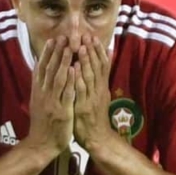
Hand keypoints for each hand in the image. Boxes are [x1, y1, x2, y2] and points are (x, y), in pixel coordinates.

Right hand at [25, 36, 74, 157]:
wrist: (41, 145)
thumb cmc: (43, 124)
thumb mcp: (39, 103)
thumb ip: (42, 89)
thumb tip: (43, 74)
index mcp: (38, 92)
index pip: (42, 69)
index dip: (47, 54)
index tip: (52, 40)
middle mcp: (43, 94)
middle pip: (49, 69)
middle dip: (56, 52)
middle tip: (62, 36)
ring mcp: (52, 102)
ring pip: (58, 78)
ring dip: (63, 62)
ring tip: (69, 47)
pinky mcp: (61, 111)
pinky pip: (67, 93)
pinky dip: (70, 81)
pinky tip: (75, 70)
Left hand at [71, 35, 112, 151]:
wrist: (98, 139)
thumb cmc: (95, 118)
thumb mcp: (99, 98)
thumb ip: (99, 82)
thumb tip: (101, 67)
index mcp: (101, 87)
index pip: (101, 64)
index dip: (97, 50)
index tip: (92, 36)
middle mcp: (98, 90)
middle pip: (96, 67)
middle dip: (91, 51)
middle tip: (87, 35)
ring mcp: (91, 98)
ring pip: (89, 77)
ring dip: (85, 62)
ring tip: (81, 47)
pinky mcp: (84, 107)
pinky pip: (80, 92)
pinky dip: (77, 80)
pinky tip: (73, 70)